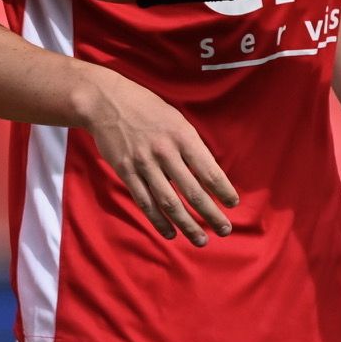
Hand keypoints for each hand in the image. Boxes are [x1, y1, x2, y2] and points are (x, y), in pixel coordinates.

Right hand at [74, 68, 238, 242]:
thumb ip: (192, 146)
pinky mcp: (126, 172)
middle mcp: (165, 152)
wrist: (107, 102)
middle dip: (211, 214)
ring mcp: (144, 164)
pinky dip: (158, 221)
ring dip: (187, 224)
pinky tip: (171, 233)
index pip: (209, 170)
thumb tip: (209, 174)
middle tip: (225, 230)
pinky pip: (145, 202)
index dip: (223, 190)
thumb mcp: (177, 120)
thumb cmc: (148, 109)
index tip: (233, 203)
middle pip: (192, 191)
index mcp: (183, 136)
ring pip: (169, 202)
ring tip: (201, 240)